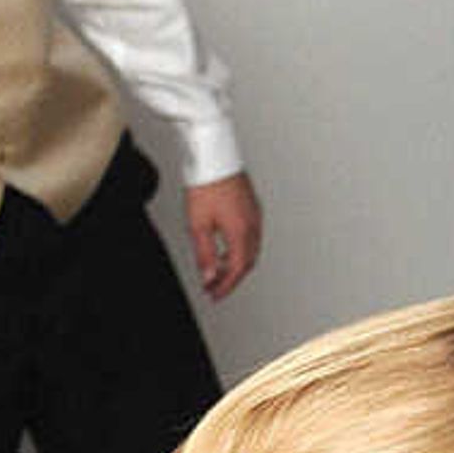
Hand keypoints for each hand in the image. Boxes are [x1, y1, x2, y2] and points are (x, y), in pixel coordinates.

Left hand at [184, 172, 262, 300]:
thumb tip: (208, 276)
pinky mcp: (252, 207)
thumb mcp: (198, 225)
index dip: (225, 286)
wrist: (215, 158)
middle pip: (247, 262)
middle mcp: (252, 225)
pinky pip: (252, 236)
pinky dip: (240, 249)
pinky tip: (225, 247)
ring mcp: (255, 215)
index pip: (236, 269)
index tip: (213, 294)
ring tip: (217, 269)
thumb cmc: (206, 186)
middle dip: (231, 278)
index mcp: (240, 232)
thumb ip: (205, 254)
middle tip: (215, 287)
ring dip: (236, 264)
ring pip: (251, 250)